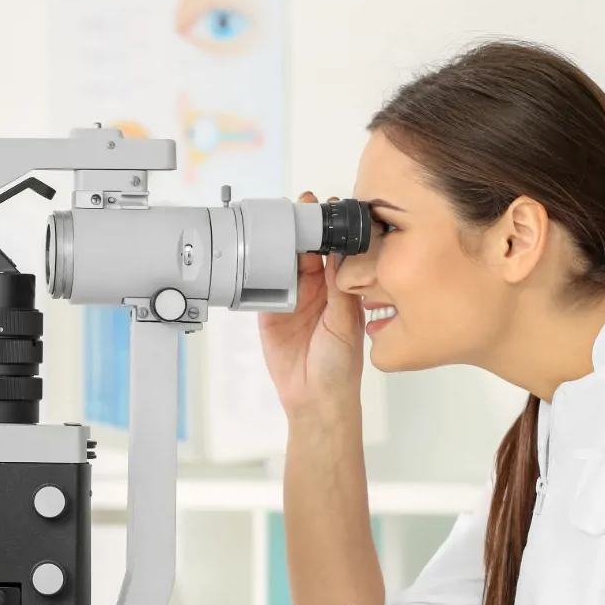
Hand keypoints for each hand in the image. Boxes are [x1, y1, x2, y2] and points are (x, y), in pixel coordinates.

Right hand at [258, 193, 365, 413]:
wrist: (314, 398)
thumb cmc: (340, 366)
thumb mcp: (345, 321)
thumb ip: (339, 287)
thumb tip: (338, 252)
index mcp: (340, 289)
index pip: (334, 250)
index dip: (329, 229)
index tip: (327, 208)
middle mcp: (316, 290)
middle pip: (307, 250)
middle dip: (303, 228)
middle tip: (300, 207)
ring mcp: (291, 299)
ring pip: (284, 263)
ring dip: (282, 245)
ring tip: (280, 225)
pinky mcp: (268, 312)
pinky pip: (262, 286)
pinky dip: (260, 271)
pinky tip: (260, 256)